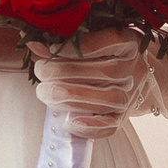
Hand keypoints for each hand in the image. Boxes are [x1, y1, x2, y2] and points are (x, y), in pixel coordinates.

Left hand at [29, 32, 144, 140]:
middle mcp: (133, 68)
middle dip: (68, 72)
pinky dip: (90, 127)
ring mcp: (130, 94)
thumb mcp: (89, 40)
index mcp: (128, 42)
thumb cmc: (102, 53)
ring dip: (74, 97)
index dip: (79, 45)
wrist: (129, 75)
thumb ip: (62, 41)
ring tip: (45, 93)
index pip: (110, 41)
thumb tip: (33, 42)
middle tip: (42, 71)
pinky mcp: (123, 117)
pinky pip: (111, 126)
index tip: (51, 48)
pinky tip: (67, 123)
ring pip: (109, 99)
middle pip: (107, 72)